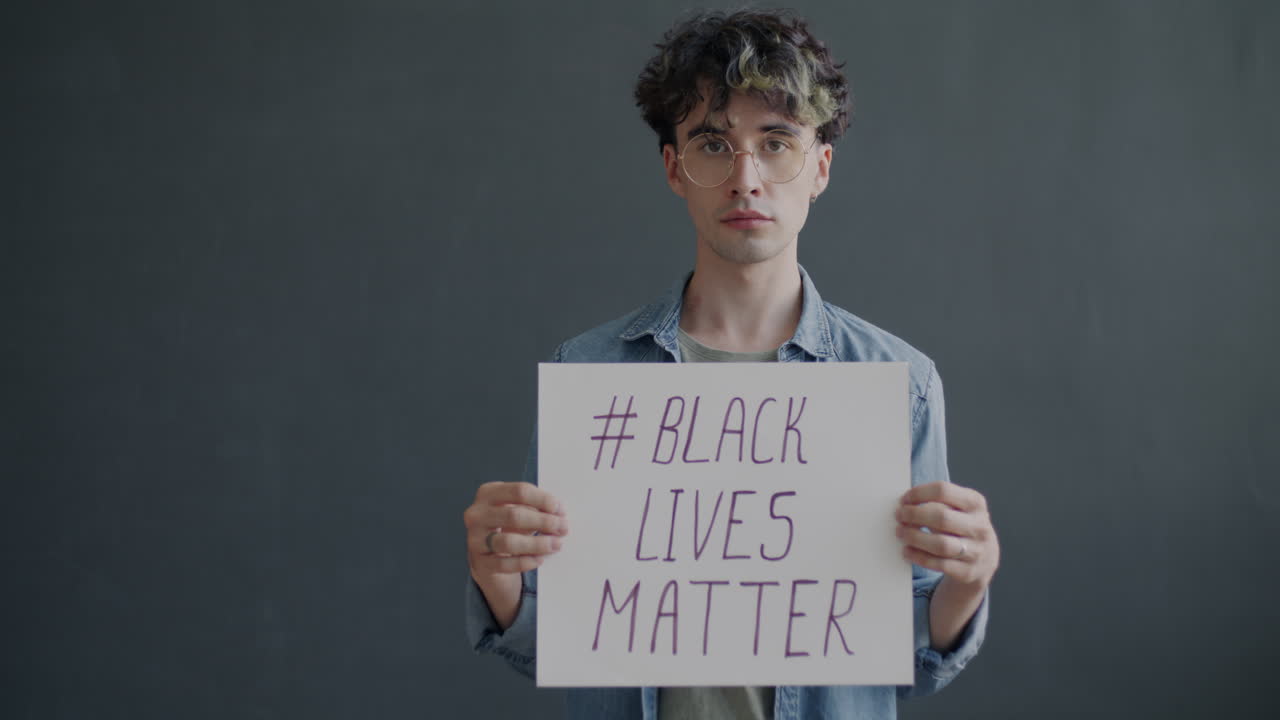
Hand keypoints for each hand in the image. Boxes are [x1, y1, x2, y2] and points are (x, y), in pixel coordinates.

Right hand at [463, 482, 567, 628]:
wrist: (487, 551)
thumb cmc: (508, 524)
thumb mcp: (519, 509)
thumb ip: (537, 508)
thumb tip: (560, 514)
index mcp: (488, 493)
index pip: (519, 491)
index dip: (542, 500)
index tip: (559, 509)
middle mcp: (477, 514)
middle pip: (514, 515)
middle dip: (543, 522)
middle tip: (562, 528)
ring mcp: (475, 539)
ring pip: (508, 542)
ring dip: (537, 544)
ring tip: (556, 544)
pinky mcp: (480, 562)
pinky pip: (505, 564)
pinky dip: (525, 562)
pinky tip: (540, 559)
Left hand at [895, 481, 998, 587]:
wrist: (985, 559)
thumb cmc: (962, 527)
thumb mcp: (959, 509)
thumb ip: (937, 503)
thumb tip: (906, 504)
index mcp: (975, 503)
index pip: (943, 491)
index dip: (919, 494)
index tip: (905, 499)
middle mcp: (979, 526)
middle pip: (941, 517)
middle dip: (914, 515)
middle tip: (900, 516)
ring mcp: (976, 551)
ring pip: (940, 544)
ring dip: (915, 537)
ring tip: (901, 533)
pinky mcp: (967, 572)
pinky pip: (938, 564)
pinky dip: (918, 557)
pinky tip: (907, 551)